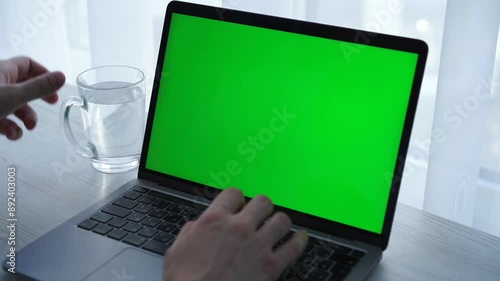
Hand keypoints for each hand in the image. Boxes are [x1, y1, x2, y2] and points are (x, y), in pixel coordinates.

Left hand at [0, 56, 64, 139]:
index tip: (55, 86)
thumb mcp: (15, 96)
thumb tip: (63, 76)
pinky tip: (12, 134)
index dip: (43, 74)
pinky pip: (3, 119)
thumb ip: (39, 87)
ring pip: (15, 105)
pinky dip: (11, 127)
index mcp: (4, 70)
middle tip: (52, 103)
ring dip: (26, 118)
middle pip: (24, 86)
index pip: (27, 64)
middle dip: (38, 98)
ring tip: (29, 127)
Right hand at [163, 188, 307, 280]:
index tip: (238, 204)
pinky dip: (299, 241)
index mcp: (214, 220)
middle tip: (261, 214)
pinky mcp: (271, 266)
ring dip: (280, 222)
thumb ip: (190, 232)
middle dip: (262, 207)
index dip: (236, 198)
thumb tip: (197, 226)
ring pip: (281, 220)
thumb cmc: (186, 280)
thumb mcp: (177, 251)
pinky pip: (294, 247)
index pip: (233, 194)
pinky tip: (300, 238)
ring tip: (279, 225)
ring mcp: (258, 245)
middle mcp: (239, 227)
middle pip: (262, 202)